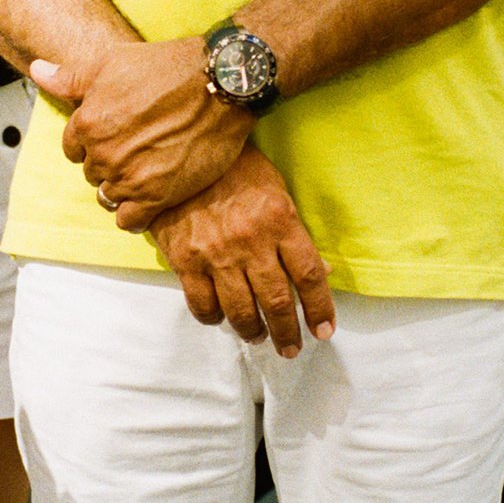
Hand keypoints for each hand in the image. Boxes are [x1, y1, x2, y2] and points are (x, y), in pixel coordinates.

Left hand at [32, 36, 253, 231]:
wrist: (219, 84)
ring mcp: (130, 177)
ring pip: (110, 197)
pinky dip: (135, 215)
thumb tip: (38, 69)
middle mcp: (103, 153)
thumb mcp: (112, 62)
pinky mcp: (158, 196)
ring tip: (147, 175)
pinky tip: (150, 200)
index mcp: (87, 123)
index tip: (116, 138)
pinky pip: (130, 221)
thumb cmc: (168, 68)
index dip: (93, 143)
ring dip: (124, 189)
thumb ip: (70, 76)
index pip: (74, 149)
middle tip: (138, 152)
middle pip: (93, 173)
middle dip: (110, 164)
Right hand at [150, 145, 335, 356]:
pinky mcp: (185, 261)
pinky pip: (202, 305)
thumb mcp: (276, 192)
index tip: (324, 330)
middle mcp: (251, 242)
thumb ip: (297, 235)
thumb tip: (323, 272)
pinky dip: (214, 319)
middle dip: (288, 332)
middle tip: (292, 348)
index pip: (310, 275)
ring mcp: (216, 254)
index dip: (321, 309)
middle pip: (278, 301)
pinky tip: (222, 318)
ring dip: (254, 332)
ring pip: (242, 311)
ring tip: (259, 336)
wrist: (180, 154)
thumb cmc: (235, 169)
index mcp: (280, 221)